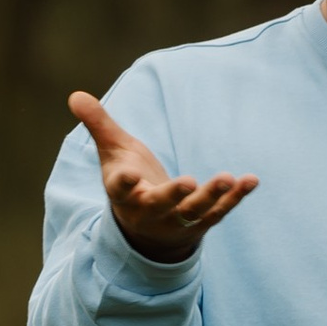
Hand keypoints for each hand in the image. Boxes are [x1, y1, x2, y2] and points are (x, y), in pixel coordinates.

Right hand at [68, 89, 256, 261]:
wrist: (147, 231)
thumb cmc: (130, 182)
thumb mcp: (113, 153)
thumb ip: (99, 124)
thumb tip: (74, 94)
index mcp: (124, 194)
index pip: (120, 189)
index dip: (123, 182)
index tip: (127, 175)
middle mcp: (150, 211)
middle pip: (162, 205)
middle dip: (174, 195)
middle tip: (187, 182)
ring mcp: (177, 220)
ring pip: (195, 211)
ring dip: (212, 196)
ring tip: (226, 178)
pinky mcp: (200, 224)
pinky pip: (220, 211)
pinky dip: (236, 197)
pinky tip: (251, 180)